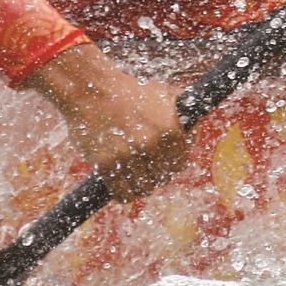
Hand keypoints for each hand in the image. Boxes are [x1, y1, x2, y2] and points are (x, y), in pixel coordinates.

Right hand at [26, 42, 186, 200]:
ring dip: (141, 186)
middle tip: (147, 167)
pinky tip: (123, 187)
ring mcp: (127, 156)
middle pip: (162, 178)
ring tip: (135, 176)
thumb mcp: (165, 95)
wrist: (91, 90)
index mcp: (170, 130)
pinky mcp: (104, 165)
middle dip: (156, 174)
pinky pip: (122, 194)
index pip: (180, 164)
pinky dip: (124, 195)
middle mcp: (151, 144)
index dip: (173, 164)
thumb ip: (184, 114)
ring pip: (143, 189)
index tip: (164, 162)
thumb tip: (194, 132)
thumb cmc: (130, 91)